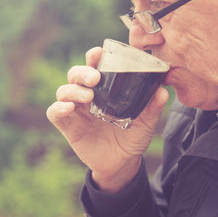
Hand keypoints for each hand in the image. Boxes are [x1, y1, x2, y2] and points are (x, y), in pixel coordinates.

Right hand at [46, 46, 169, 192]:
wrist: (123, 163)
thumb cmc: (132, 136)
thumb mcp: (146, 121)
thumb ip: (153, 106)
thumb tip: (163, 91)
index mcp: (104, 88)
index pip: (95, 65)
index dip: (94, 56)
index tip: (99, 53)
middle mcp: (87, 95)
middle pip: (75, 74)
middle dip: (82, 72)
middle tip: (95, 78)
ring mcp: (76, 110)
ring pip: (64, 90)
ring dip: (73, 90)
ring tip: (88, 96)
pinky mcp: (68, 126)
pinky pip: (54, 113)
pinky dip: (58, 108)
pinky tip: (69, 109)